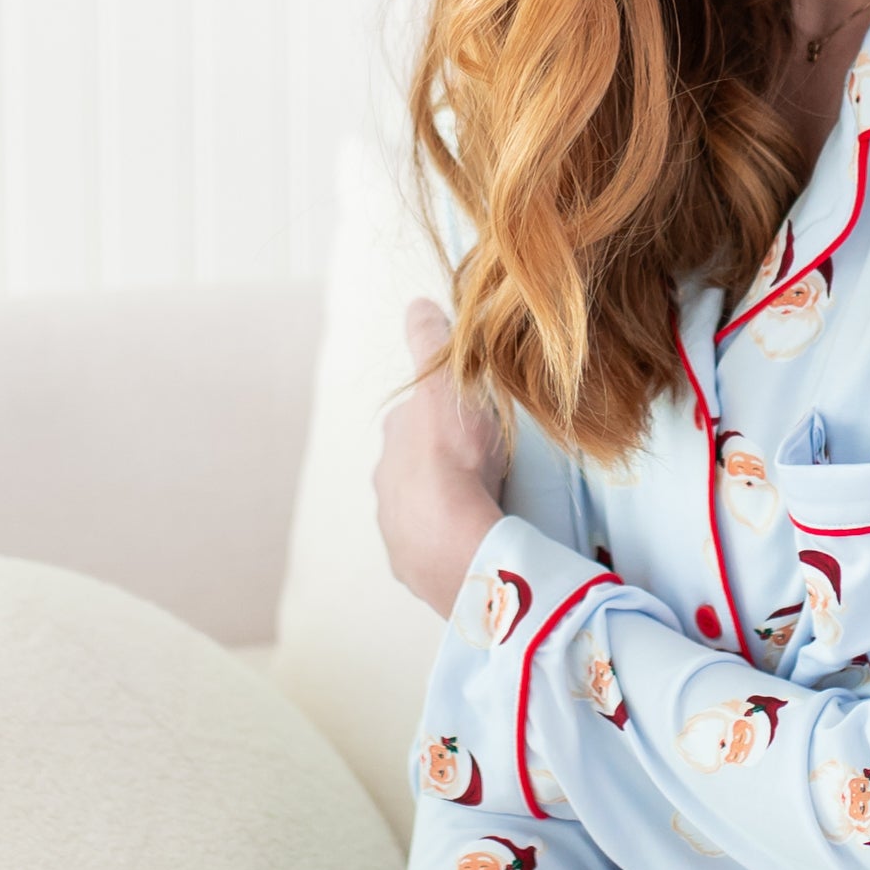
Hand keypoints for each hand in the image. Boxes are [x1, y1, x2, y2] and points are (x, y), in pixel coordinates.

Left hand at [374, 298, 504, 614]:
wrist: (456, 536)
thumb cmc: (455, 455)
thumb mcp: (447, 379)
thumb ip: (429, 340)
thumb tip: (416, 304)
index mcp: (396, 437)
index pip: (415, 419)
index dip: (442, 417)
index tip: (470, 423)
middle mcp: (387, 482)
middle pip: (415, 467)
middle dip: (440, 466)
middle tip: (481, 469)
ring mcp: (397, 528)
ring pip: (420, 510)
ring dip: (443, 507)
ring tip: (481, 509)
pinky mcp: (412, 565)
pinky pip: (431, 550)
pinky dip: (448, 543)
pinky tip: (472, 541)